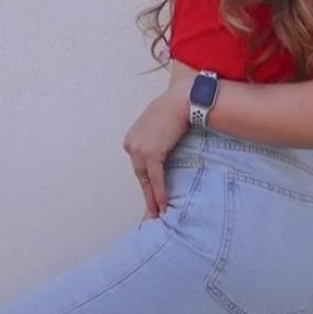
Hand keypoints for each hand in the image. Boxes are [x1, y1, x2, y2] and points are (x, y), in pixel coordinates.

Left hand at [123, 77, 191, 217]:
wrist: (180, 101)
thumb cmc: (174, 108)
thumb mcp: (159, 124)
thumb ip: (156, 138)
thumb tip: (163, 148)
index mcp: (132, 138)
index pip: (139, 165)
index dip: (146, 181)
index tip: (151, 194)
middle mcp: (132, 145)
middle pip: (140, 174)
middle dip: (147, 194)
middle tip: (152, 210)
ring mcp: (139, 150)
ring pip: (145, 180)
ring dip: (152, 199)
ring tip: (157, 213)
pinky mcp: (151, 154)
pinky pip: (155, 178)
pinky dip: (159, 193)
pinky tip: (162, 205)